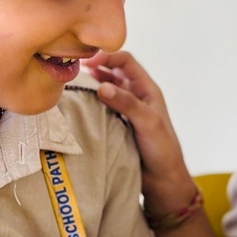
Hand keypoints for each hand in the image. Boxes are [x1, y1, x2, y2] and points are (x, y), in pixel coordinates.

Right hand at [86, 51, 194, 210]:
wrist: (163, 180)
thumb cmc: (162, 149)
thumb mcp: (147, 122)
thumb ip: (127, 103)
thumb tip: (102, 86)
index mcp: (147, 89)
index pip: (126, 62)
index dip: (108, 56)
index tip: (87, 60)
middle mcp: (136, 96)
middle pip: (113, 71)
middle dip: (96, 66)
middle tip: (74, 67)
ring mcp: (126, 110)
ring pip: (106, 88)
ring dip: (92, 83)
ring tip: (73, 82)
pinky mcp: (117, 124)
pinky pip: (101, 107)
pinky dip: (91, 101)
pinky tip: (78, 103)